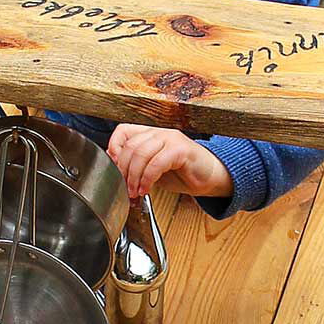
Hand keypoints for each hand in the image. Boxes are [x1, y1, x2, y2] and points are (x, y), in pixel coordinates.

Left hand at [108, 125, 233, 201]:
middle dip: (123, 170)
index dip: (114, 148)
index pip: (123, 131)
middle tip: (124, 187)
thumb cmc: (182, 173)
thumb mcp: (152, 169)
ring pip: (141, 153)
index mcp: (150, 134)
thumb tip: (114, 171)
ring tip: (135, 191)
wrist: (210, 178)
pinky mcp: (181, 150)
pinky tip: (147, 189)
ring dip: (134, 177)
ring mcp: (171, 138)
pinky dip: (148, 178)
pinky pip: (157, 163)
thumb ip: (135, 165)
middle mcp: (160, 132)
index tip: (114, 170)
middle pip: (130, 146)